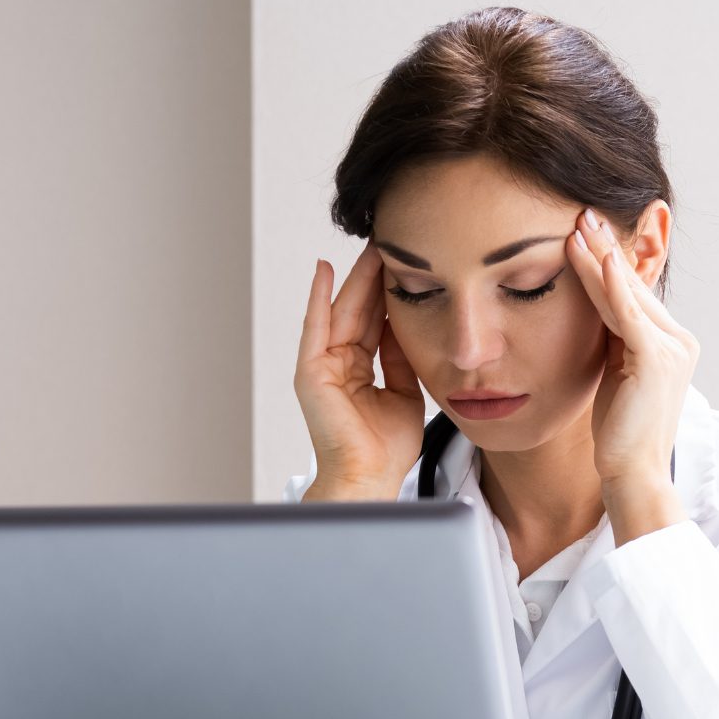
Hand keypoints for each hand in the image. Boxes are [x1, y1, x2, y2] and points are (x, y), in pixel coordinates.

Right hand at [292, 242, 426, 489]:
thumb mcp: (406, 393)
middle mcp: (339, 363)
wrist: (371, 477)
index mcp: (360, 368)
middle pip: (359, 310)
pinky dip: (318, 298)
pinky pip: (316, 327)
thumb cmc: (387, 448)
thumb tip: (408, 325)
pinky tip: (324, 269)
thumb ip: (401, 359)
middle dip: (374, 277)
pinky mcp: (311, 371)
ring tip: (370, 246)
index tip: (406, 264)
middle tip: (389, 242)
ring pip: (342, 312)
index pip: (377, 321)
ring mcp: (323, 365)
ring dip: (355, 278)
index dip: (390, 293)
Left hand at [566, 207, 698, 489]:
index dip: (608, 263)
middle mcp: (679, 341)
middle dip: (605, 250)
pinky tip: (601, 259)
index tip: (584, 234)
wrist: (633, 472)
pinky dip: (614, 285)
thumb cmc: (620, 432)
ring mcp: (672, 349)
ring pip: (627, 296)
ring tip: (579, 228)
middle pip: (632, 287)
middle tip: (581, 215)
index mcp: (671, 344)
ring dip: (601, 259)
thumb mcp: (617, 374)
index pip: (633, 294)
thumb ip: (615, 340)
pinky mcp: (657, 359)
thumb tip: (598, 309)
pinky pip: (629, 315)